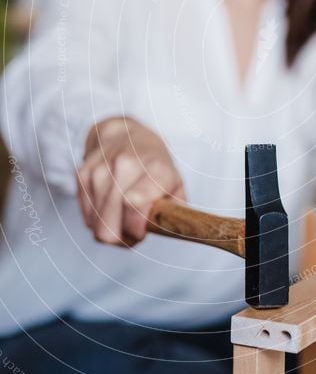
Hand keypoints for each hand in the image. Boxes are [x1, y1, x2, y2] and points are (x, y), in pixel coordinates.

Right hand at [76, 116, 185, 246]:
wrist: (125, 134)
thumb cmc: (155, 166)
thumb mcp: (176, 185)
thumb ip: (175, 213)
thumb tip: (167, 231)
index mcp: (155, 167)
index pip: (135, 205)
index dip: (136, 229)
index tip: (142, 231)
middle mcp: (125, 164)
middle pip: (109, 226)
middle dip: (121, 238)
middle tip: (133, 229)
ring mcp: (100, 169)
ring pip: (95, 226)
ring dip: (111, 228)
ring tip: (123, 215)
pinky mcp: (82, 174)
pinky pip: (86, 218)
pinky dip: (98, 219)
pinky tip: (110, 206)